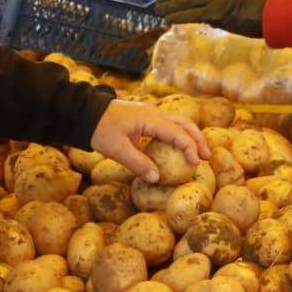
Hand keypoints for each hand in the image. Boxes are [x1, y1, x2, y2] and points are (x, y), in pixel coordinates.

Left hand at [90, 99, 210, 182]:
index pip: (178, 133)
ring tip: (197, 152)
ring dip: (190, 135)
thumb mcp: (117, 150)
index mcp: (150, 119)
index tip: (196, 163)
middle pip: (185, 123)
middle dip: (198, 139)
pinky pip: (169, 122)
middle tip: (206, 157)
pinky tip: (179, 145)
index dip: (190, 148)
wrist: (86, 112)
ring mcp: (151, 112)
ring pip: (179, 121)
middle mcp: (154, 113)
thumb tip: (157, 178)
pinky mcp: (146, 115)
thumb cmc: (100, 130)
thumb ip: (138, 164)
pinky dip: (180, 133)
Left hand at [156, 0, 267, 37]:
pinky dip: (177, 17)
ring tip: (159, 10)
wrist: (267, 11)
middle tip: (158, 1)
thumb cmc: (256, 5)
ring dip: (170, 6)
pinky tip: (168, 19)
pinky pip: (190, 14)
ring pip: (185, 1)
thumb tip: (204, 10)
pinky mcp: (213, 12)